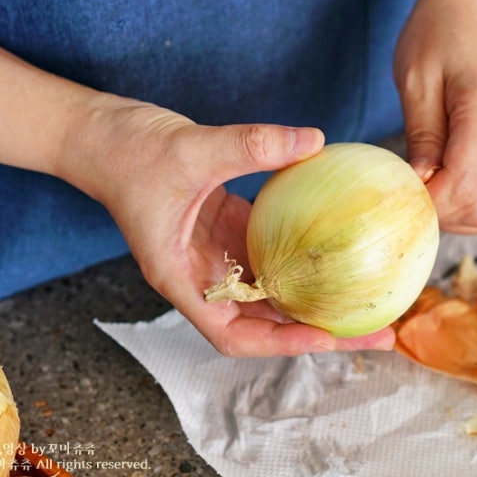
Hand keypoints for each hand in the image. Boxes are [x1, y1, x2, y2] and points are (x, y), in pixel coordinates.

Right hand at [64, 99, 395, 356]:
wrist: (99, 134)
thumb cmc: (126, 151)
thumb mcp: (191, 148)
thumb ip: (250, 145)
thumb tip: (314, 140)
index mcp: (181, 277)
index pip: (233, 333)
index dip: (281, 343)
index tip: (328, 338)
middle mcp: (202, 275)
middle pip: (264, 321)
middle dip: (318, 330)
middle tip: (377, 327)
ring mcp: (215, 253)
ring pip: (271, 288)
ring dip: (315, 295)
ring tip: (367, 296)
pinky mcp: (226, 227)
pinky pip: (271, 248)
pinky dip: (302, 252)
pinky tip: (338, 245)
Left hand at [394, 0, 476, 233]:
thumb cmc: (442, 28)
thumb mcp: (416, 77)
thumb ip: (421, 136)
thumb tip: (421, 185)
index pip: (465, 186)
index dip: (429, 202)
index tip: (399, 192)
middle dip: (443, 214)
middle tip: (410, 194)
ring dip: (461, 216)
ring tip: (429, 191)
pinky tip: (450, 186)